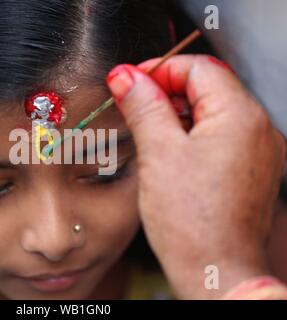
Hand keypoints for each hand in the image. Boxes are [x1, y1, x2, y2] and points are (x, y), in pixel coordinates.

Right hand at [106, 55, 285, 298]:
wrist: (214, 270)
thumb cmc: (191, 221)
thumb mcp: (158, 152)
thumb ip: (143, 106)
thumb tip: (125, 76)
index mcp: (240, 116)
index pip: (197, 68)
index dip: (158, 70)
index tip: (129, 81)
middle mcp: (257, 129)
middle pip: (206, 88)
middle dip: (165, 92)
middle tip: (133, 107)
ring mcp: (257, 151)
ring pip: (211, 113)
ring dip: (176, 114)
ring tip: (148, 134)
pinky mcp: (249, 170)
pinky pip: (219, 137)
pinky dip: (191, 135)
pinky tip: (169, 154)